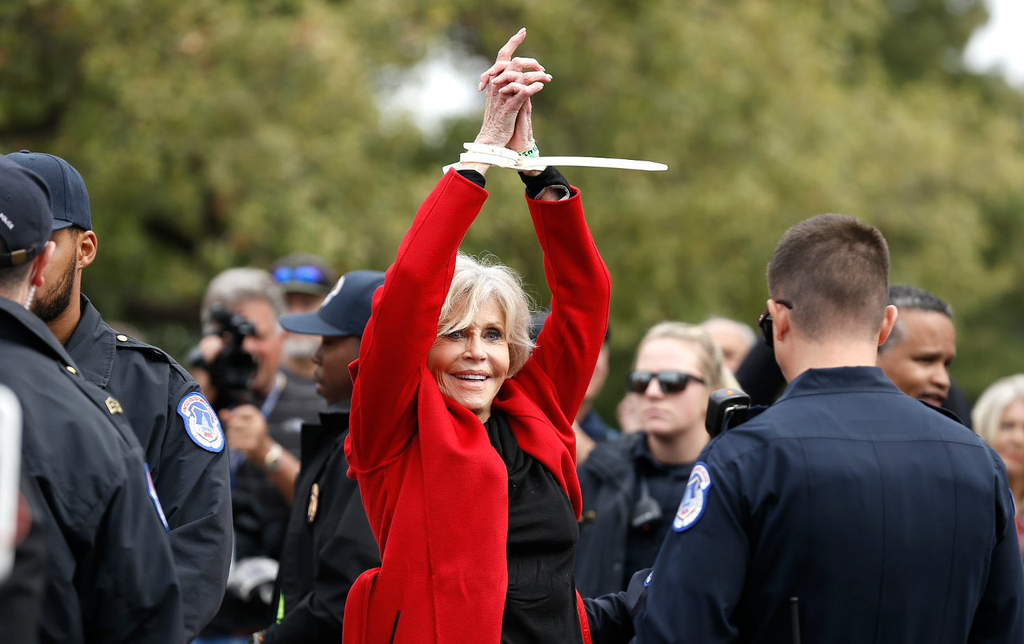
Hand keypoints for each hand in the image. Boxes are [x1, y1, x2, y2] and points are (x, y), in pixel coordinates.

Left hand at [221, 404, 272, 463]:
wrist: (264, 451)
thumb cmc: (253, 435)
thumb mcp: (247, 423)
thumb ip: (233, 417)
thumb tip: (222, 412)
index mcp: (258, 417)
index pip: (242, 410)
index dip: (235, 414)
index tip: (235, 419)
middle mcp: (258, 425)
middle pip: (234, 421)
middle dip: (231, 427)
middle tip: (237, 431)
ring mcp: (255, 436)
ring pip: (231, 432)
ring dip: (231, 436)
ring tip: (239, 438)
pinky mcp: (250, 445)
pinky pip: (233, 442)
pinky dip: (232, 444)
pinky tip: (238, 444)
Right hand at [473, 28, 550, 150]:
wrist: (490, 140)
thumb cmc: (498, 121)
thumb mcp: (504, 100)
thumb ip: (512, 87)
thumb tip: (524, 78)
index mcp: (495, 82)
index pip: (503, 56)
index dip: (513, 42)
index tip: (523, 31)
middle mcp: (497, 86)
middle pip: (513, 63)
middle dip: (531, 62)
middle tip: (543, 70)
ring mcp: (502, 96)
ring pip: (519, 76)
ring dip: (536, 76)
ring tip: (548, 79)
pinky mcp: (509, 108)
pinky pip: (521, 93)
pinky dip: (532, 88)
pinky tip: (540, 88)